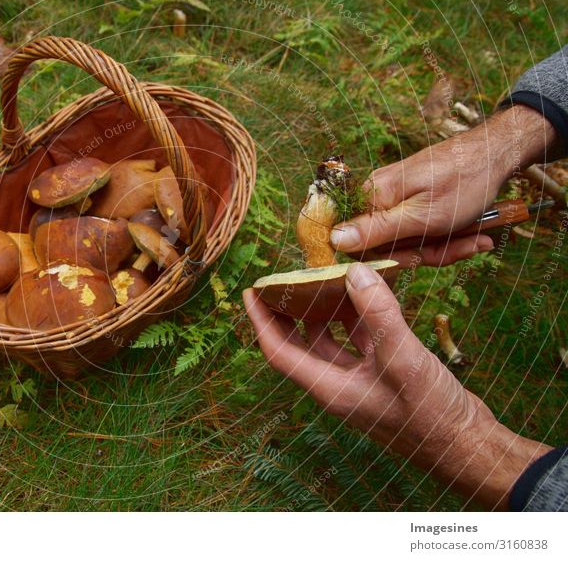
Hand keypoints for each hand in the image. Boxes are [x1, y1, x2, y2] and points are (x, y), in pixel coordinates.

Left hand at [243, 263, 549, 508]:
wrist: (468, 446)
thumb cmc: (432, 415)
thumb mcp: (403, 359)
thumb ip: (379, 314)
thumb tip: (354, 272)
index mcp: (329, 388)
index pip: (279, 351)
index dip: (261, 321)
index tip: (250, 291)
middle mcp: (337, 384)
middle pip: (297, 343)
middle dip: (286, 312)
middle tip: (281, 277)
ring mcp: (358, 380)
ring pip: (328, 340)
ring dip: (323, 311)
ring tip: (321, 277)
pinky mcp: (380, 375)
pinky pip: (358, 340)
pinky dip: (357, 317)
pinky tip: (365, 293)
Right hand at [330, 105, 556, 266]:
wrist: (498, 152)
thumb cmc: (463, 182)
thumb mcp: (422, 216)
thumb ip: (376, 230)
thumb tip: (332, 240)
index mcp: (375, 198)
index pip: (356, 242)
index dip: (386, 258)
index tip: (419, 259)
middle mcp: (379, 196)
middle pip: (386, 244)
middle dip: (424, 253)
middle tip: (457, 247)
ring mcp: (397, 198)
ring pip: (409, 240)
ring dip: (443, 246)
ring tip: (475, 238)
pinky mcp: (414, 199)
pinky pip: (421, 230)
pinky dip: (447, 236)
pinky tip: (474, 234)